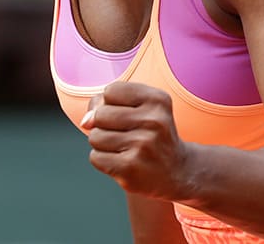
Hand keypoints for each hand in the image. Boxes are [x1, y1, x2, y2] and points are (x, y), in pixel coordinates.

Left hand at [80, 82, 194, 200]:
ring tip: (125, 149)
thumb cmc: (150, 134)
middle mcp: (154, 121)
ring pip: (95, 136)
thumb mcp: (139, 108)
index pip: (111, 91)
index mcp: (158, 100)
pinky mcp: (130, 169)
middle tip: (127, 135)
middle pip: (100, 115)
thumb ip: (105, 103)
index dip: (111, 103)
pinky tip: (123, 162)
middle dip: (104, 125)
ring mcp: (143, 146)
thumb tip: (86, 121)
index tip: (129, 114)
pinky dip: (103, 161)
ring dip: (103, 144)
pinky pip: (95, 157)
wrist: (177, 172)